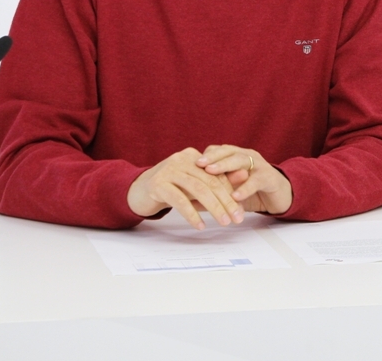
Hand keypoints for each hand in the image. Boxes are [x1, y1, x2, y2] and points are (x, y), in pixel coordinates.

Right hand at [127, 148, 245, 229]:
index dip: (231, 192)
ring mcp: (169, 170)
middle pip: (210, 181)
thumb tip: (244, 178)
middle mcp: (182, 159)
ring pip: (198, 189)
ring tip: (224, 222)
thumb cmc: (170, 190)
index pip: (217, 174)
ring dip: (214, 208)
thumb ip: (215, 183)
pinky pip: (179, 200)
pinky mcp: (157, 184)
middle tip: (237, 218)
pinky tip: (200, 225)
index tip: (240, 210)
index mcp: (194, 156)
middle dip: (226, 201)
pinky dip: (192, 214)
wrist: (137, 192)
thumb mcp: (193, 186)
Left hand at [196, 145, 292, 215]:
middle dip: (212, 157)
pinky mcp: (270, 178)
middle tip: (198, 164)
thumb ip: (209, 195)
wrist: (279, 196)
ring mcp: (259, 165)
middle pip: (228, 151)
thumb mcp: (229, 192)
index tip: (189, 163)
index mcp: (236, 156)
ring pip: (241, 160)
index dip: (204, 156)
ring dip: (225, 165)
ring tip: (211, 172)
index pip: (217, 150)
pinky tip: (235, 196)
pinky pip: (256, 180)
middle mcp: (247, 156)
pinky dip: (245, 188)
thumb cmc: (250, 193)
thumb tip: (185, 201)